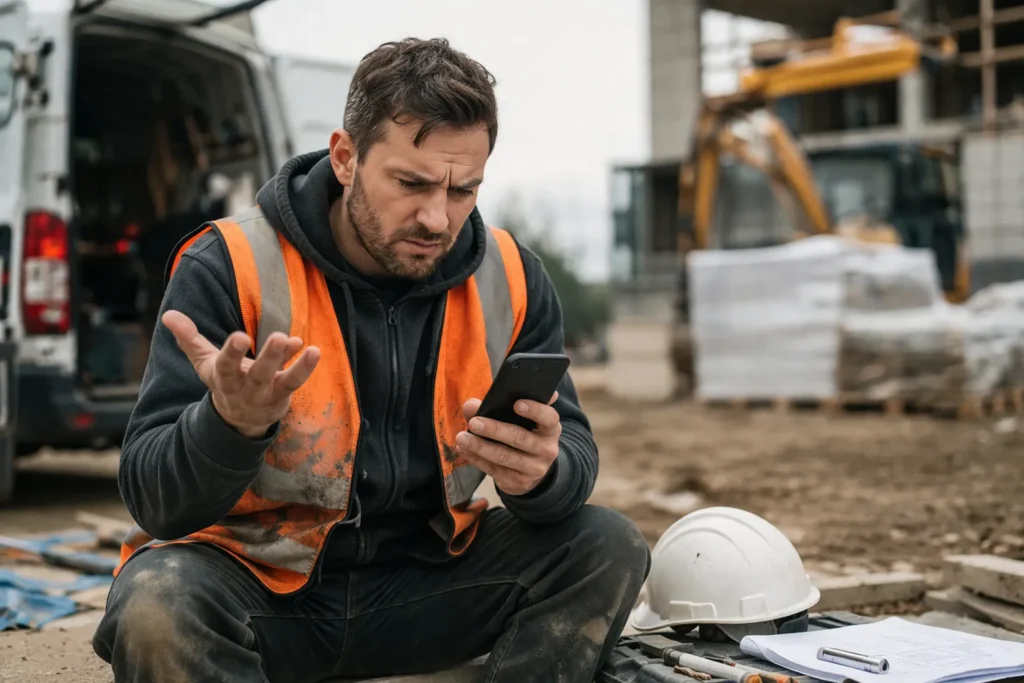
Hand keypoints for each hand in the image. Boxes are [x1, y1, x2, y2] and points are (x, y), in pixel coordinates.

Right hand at [162, 310, 320, 438]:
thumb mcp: (204, 361)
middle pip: (257, 374)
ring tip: (304, 346)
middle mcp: (244, 389)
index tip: (239, 337)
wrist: (239, 419)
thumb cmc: (223, 380)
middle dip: (268, 357)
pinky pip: (294, 382)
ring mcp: (265, 395)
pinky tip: (313, 350)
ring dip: (292, 364)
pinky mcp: (282, 396)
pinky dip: (305, 367)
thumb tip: (168, 314)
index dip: (231, 353)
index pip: (225, 366)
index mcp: (222, 378)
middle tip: (278, 336)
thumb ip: (188, 338)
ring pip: (278, 379)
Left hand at [456, 392, 561, 495]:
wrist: (533, 469)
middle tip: (474, 422)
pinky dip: (476, 459)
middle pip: (520, 438)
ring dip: (480, 447)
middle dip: (495, 430)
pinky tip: (464, 450)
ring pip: (504, 457)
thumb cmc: (524, 433)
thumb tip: (471, 405)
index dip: (535, 410)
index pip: (548, 417)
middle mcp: (546, 449)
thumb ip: (499, 406)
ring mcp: (533, 469)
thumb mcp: (522, 420)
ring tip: (462, 438)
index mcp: (550, 429)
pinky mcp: (518, 482)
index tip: (516, 404)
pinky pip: (494, 470)